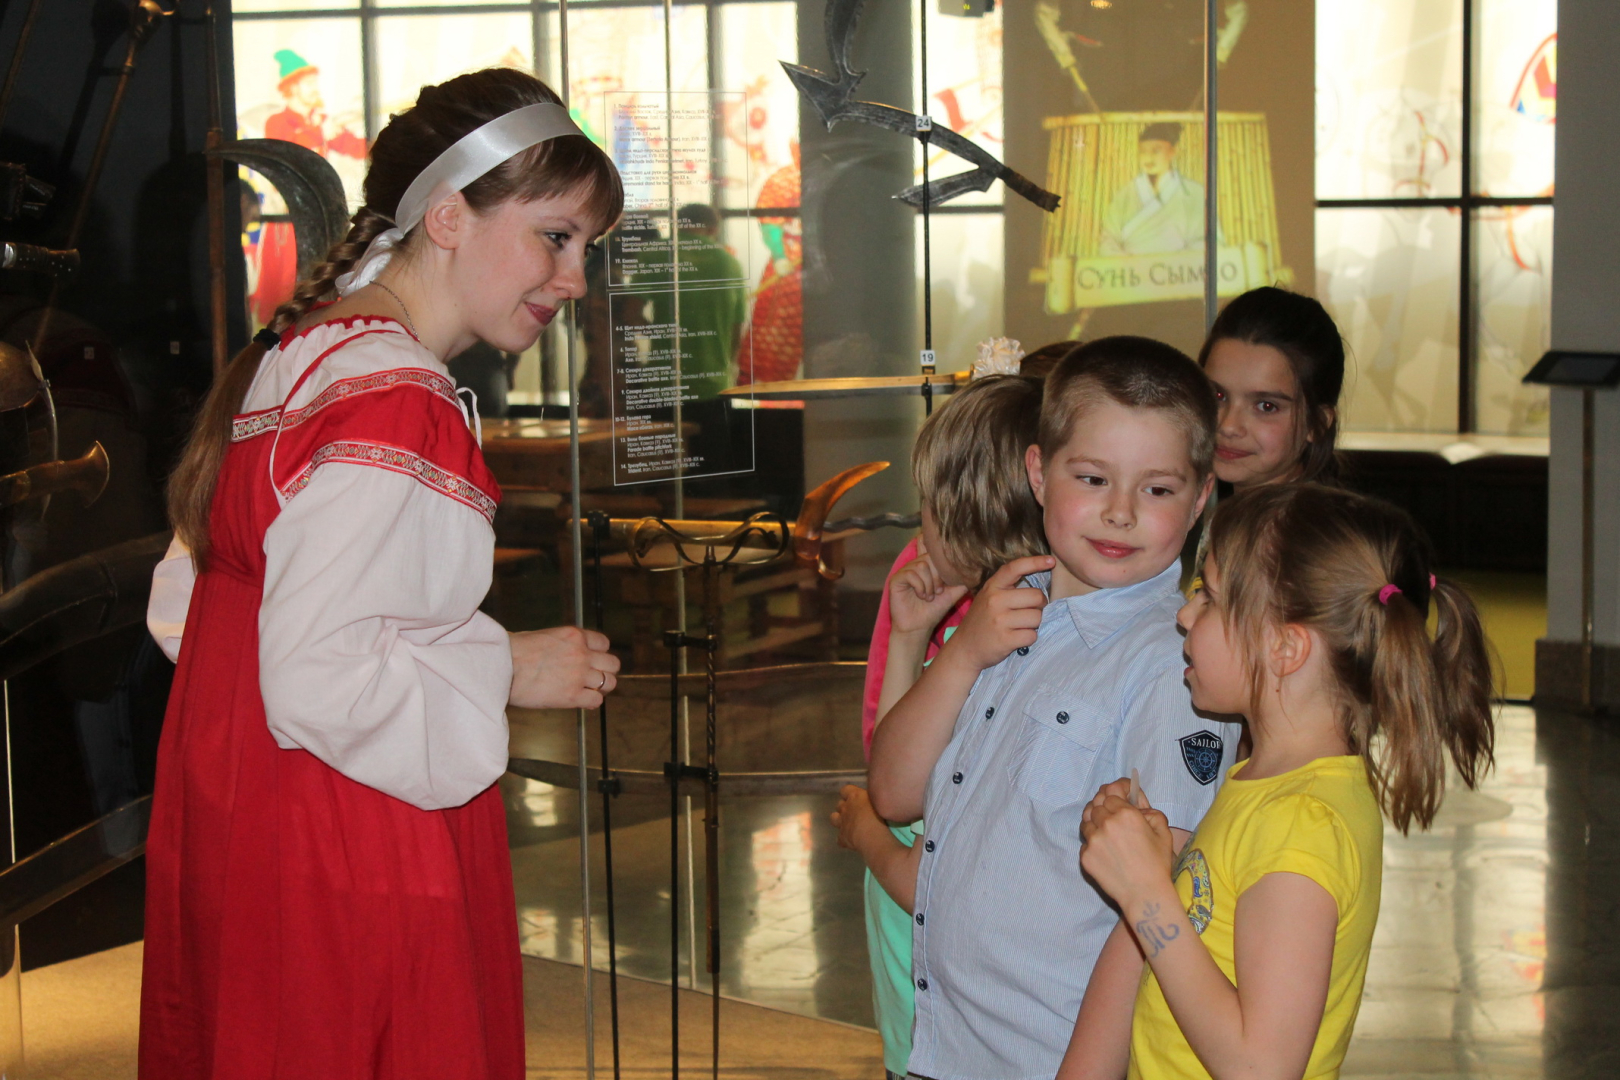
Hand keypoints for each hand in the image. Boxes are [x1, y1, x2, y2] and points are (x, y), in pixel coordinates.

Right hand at [508, 626, 619, 709]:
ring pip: (609, 683)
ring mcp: (579, 675)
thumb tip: (563, 653)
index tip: (591, 661)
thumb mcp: (542, 636)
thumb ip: (561, 644)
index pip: (604, 644)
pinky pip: (596, 701)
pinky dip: (591, 702)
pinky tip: (580, 701)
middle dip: (605, 671)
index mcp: (574, 636)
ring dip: (601, 688)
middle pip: (613, 664)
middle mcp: (582, 654)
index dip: (599, 654)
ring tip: (587, 691)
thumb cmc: (512, 651)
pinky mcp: (572, 696)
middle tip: (592, 678)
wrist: (501, 666)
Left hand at [830, 784, 883, 853]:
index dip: (848, 793)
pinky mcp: (842, 837)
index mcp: (855, 796)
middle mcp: (845, 808)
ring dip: (839, 820)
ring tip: (849, 825)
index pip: (845, 790)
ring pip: (833, 818)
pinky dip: (844, 839)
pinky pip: (840, 838)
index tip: (856, 798)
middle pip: (839, 804)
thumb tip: (871, 799)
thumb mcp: (878, 801)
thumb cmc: (880, 816)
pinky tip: (852, 841)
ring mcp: (841, 823)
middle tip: (856, 813)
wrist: (873, 836)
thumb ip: (871, 799)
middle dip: (845, 808)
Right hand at [889, 544, 968, 636]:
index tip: (945, 581)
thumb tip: (975, 569)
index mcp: (928, 566)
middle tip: (938, 591)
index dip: (940, 559)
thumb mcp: (952, 593)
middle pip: (930, 556)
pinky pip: (910, 574)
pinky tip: (921, 596)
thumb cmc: (934, 610)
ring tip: (929, 597)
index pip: (933, 549)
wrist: (919, 627)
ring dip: (929, 583)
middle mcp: (915, 566)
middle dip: (938, 576)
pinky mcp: (896, 580)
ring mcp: (905, 571)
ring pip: (921, 565)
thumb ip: (961, 580)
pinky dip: (919, 586)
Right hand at [940, 555, 1055, 671]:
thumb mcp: (987, 598)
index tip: (1051, 561)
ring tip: (1020, 627)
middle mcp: (995, 600)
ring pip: (1037, 618)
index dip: (1035, 562)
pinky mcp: (1005, 639)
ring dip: (1034, 625)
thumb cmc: (981, 621)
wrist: (964, 649)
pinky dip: (1029, 638)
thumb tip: (1040, 586)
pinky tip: (1017, 639)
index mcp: (992, 587)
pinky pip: (1032, 636)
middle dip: (1038, 607)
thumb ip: (1007, 589)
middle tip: (1028, 613)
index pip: (1015, 568)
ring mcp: (1000, 620)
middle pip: (1036, 597)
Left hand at [1080, 783, 1175, 906]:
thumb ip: (1150, 811)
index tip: (1123, 792)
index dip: (1118, 790)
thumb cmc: (1157, 864)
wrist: (1145, 895)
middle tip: (1114, 809)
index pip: (1112, 791)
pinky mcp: (1085, 856)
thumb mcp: (1163, 832)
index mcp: (1126, 814)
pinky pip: (1085, 841)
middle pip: (1096, 803)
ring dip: (1095, 820)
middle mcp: (1106, 823)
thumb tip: (1136, 806)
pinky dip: (1093, 841)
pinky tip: (1105, 848)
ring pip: (1086, 820)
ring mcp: (1093, 840)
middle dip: (1106, 803)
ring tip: (1106, 827)